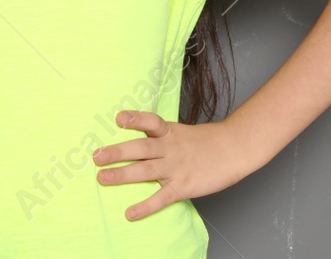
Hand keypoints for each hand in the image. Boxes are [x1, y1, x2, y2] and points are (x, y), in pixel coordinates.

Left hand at [91, 110, 256, 220]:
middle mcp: (171, 148)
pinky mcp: (184, 186)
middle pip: (141, 147)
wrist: (233, 150)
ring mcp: (176, 167)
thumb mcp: (182, 132)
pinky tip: (130, 213)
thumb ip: (161, 136)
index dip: (135, 119)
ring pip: (146, 170)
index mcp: (170, 132)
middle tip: (97, 156)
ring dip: (122, 175)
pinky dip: (145, 206)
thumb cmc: (206, 142)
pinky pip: (161, 198)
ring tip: (102, 178)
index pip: (151, 122)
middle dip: (118, 152)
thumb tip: (135, 141)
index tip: (119, 118)